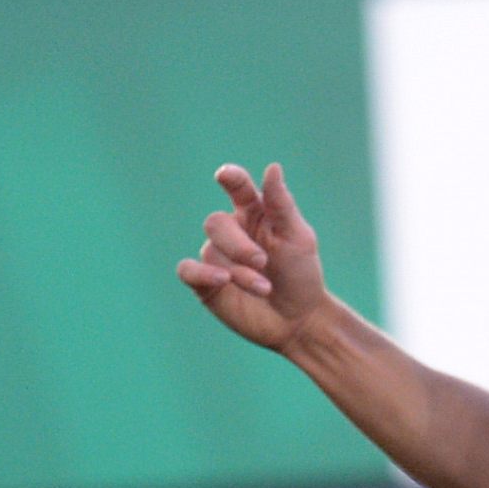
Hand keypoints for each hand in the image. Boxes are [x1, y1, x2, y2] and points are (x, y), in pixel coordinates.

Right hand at [177, 162, 332, 354]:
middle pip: (217, 223)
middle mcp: (232, 233)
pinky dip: (201, 273)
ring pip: (210, 251)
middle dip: (238, 243)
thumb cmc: (301, 275)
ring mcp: (216, 258)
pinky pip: (187, 270)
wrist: (297, 320)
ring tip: (263, 287)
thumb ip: (282, 205)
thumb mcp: (298, 238)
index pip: (238, 188)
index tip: (225, 175)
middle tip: (262, 261)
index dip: (230, 178)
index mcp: (255, 214)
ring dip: (237, 269)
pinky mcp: (204, 284)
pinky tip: (222, 281)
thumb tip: (272, 167)